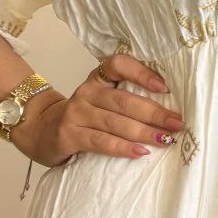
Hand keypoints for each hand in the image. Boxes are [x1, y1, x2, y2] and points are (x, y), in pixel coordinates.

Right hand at [13, 54, 185, 166]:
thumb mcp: (101, 100)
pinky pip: (100, 141)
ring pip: (115, 122)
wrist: (41, 131)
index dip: (141, 72)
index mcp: (98, 78)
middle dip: (154, 112)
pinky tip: (140, 152)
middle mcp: (87, 92)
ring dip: (143, 132)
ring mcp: (77, 113)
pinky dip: (122, 147)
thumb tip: (169, 113)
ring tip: (165, 140)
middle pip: (124, 100)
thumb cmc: (84, 116)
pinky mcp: (69, 135)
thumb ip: (127, 99)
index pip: (118, 64)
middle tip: (177, 123)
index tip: (163, 86)